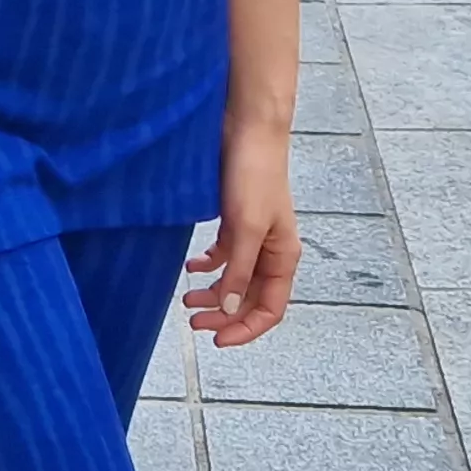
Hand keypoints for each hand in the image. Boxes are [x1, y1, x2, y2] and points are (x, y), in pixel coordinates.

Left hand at [182, 130, 299, 347]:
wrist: (247, 129)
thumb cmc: (254, 175)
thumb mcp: (245, 228)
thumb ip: (238, 271)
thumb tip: (229, 310)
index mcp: (283, 257)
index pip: (270, 309)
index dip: (245, 329)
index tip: (216, 340)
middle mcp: (271, 251)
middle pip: (249, 298)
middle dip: (223, 314)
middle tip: (191, 319)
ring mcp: (253, 235)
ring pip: (234, 278)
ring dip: (213, 292)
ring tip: (186, 299)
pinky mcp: (235, 219)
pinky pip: (224, 254)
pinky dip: (209, 264)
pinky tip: (191, 266)